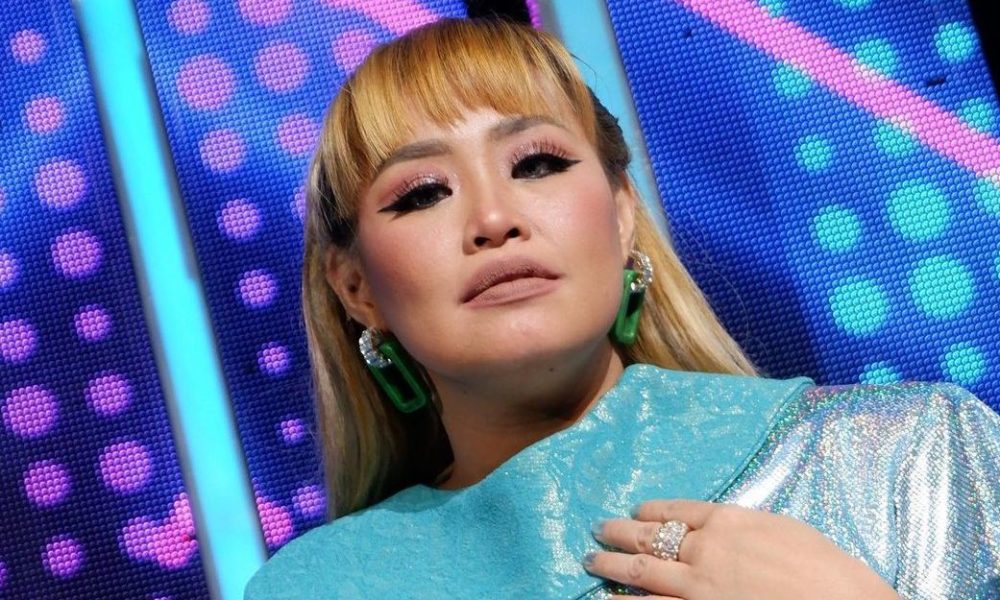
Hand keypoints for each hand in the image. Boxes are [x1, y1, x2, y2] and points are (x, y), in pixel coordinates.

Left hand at [583, 500, 898, 599]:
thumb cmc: (828, 571)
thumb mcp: (786, 530)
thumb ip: (747, 527)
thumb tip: (726, 528)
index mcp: (729, 521)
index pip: (677, 511)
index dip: (651, 511)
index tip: (635, 511)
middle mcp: (705, 550)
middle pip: (649, 539)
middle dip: (618, 534)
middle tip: (598, 530)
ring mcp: (697, 587)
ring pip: (640, 573)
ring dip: (611, 566)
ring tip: (591, 561)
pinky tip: (607, 599)